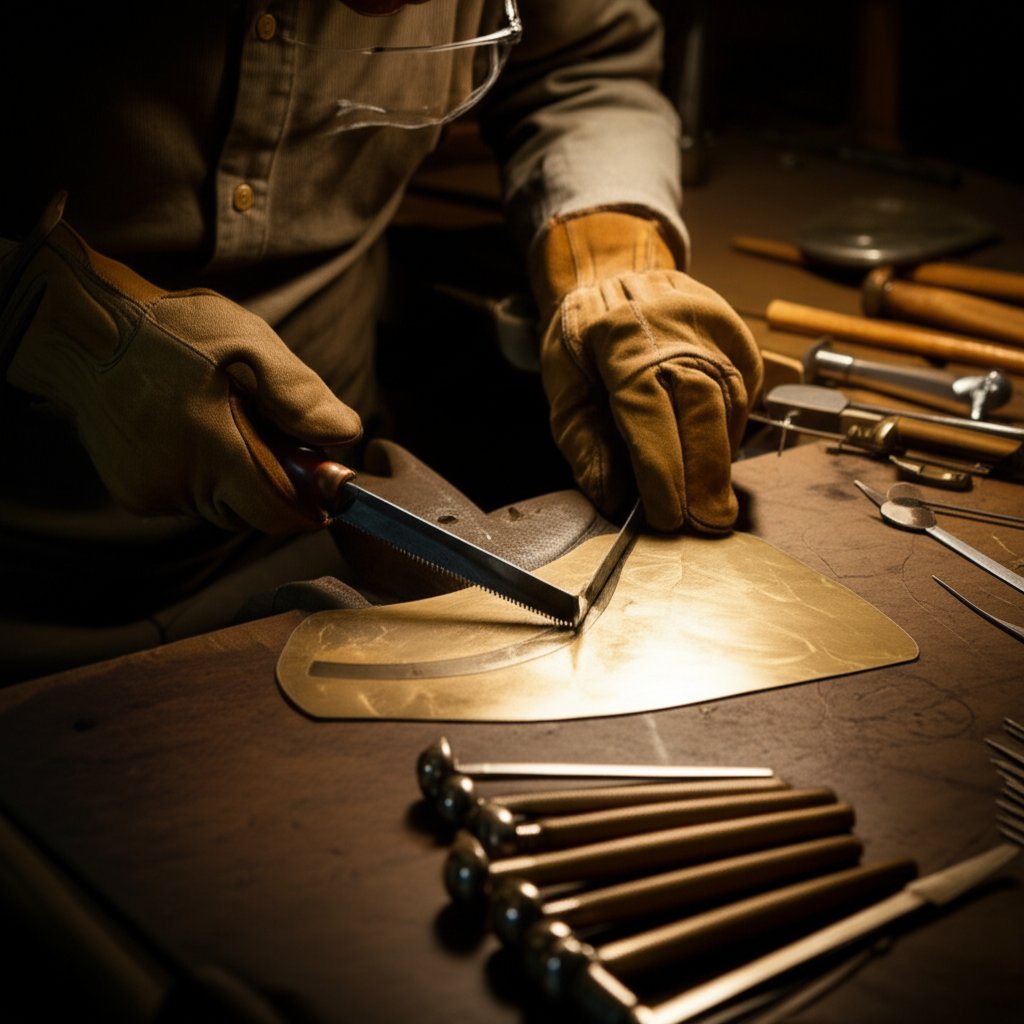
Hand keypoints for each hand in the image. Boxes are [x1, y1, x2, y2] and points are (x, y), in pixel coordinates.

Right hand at [0, 194, 361, 532]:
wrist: (82, 331)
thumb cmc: (169, 329)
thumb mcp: (245, 340)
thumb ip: (297, 393)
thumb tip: (344, 435)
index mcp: (212, 449)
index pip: (278, 514)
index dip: (307, 505)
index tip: (320, 485)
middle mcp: (180, 484)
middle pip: (253, 513)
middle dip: (273, 484)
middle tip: (268, 433)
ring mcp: (151, 494)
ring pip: (221, 507)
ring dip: (236, 478)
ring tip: (223, 423)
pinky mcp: (133, 494)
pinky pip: (189, 498)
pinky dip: (203, 475)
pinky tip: (191, 433)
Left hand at [531, 211, 762, 532]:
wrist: (615, 274)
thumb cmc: (583, 339)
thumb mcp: (563, 389)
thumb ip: (583, 444)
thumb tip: (611, 498)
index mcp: (621, 338)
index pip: (649, 412)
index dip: (663, 469)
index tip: (668, 515)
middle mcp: (675, 327)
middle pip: (704, 405)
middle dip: (706, 472)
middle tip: (706, 524)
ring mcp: (716, 327)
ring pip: (731, 402)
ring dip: (720, 460)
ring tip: (708, 505)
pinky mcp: (741, 337)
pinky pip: (743, 395)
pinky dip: (729, 434)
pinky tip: (711, 459)